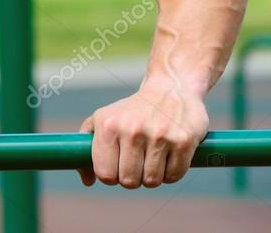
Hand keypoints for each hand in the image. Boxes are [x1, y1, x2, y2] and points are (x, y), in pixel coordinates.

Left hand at [77, 76, 208, 188]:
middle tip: (136, 164)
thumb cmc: (131, 111)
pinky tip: (168, 156)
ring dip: (152, 176)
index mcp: (108, 125)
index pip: (105, 173)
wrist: (170, 88)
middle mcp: (132, 130)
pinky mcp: (183, 142)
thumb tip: (87, 181)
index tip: (116, 168)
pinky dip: (171, 172)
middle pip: (129, 181)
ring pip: (152, 181)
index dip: (110, 176)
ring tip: (152, 158)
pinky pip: (173, 176)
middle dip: (132, 178)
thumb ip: (87, 147)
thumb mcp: (102, 119)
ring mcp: (159, 136)